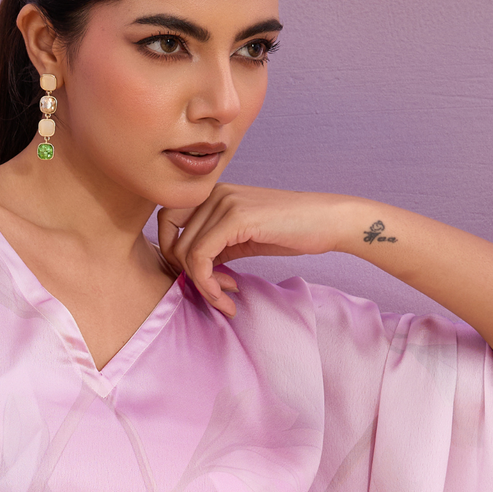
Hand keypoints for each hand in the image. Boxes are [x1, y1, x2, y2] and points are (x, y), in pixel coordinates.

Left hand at [157, 184, 355, 316]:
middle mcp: (213, 193)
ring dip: (203, 287)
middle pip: (170, 241)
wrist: (326, 221)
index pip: (166, 225)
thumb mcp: (243, 239)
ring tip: (226, 298)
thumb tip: (189, 269)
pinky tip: (228, 297)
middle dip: (185, 275)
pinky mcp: (235, 218)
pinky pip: (200, 259)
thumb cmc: (290, 231)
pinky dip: (209, 286)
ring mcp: (223, 203)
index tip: (204, 279)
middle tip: (214, 291)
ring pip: (184, 254)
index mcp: (212, 194)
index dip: (174, 257)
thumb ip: (214, 247)